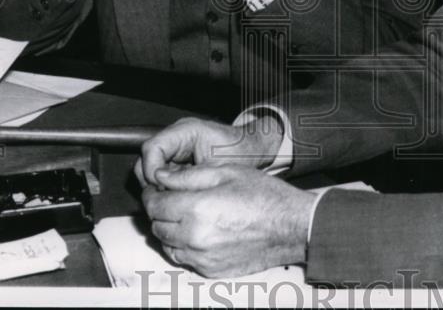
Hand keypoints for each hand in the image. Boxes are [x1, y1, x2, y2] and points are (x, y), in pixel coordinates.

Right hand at [135, 115, 283, 187]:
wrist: (254, 150)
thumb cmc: (241, 152)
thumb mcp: (216, 166)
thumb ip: (188, 176)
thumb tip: (161, 187)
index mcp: (185, 131)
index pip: (152, 148)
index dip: (152, 170)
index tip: (161, 187)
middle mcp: (177, 136)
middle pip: (146, 158)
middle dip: (153, 181)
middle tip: (168, 195)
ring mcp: (176, 148)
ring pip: (151, 168)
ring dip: (159, 185)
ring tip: (176, 195)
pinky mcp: (179, 159)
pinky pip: (162, 173)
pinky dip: (167, 186)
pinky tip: (180, 193)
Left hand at [141, 165, 314, 276]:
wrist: (290, 227)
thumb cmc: (264, 197)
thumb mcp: (226, 172)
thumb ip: (188, 176)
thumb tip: (161, 177)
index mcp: (197, 209)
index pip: (154, 204)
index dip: (151, 193)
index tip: (156, 188)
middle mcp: (195, 237)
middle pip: (157, 225)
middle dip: (160, 210)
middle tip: (172, 198)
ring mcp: (202, 257)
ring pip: (166, 244)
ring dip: (169, 229)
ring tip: (186, 214)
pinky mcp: (209, 270)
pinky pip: (182, 259)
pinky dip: (182, 246)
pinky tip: (197, 231)